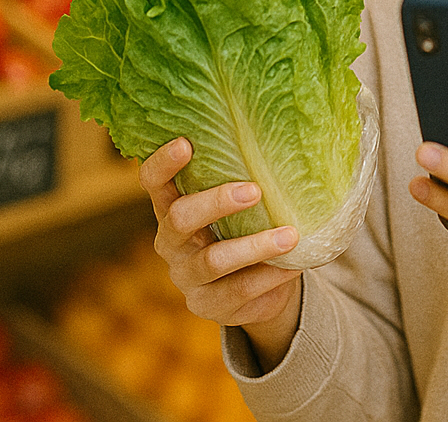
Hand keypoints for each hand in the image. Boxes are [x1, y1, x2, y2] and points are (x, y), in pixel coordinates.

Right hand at [140, 137, 303, 370]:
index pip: (154, 183)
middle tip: (255, 190)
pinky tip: (293, 265)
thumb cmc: (249, 228)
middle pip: (180, 218)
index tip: (186, 143)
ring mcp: (186, 277)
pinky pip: (239, 289)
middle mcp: (172, 243)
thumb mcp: (242, 205)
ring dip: (255, 246)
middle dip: (216, 201)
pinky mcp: (207, 306)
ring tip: (290, 236)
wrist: (258, 288)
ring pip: (214, 260)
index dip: (163, 163)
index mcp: (172, 208)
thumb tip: (283, 142)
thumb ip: (245, 178)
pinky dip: (270, 275)